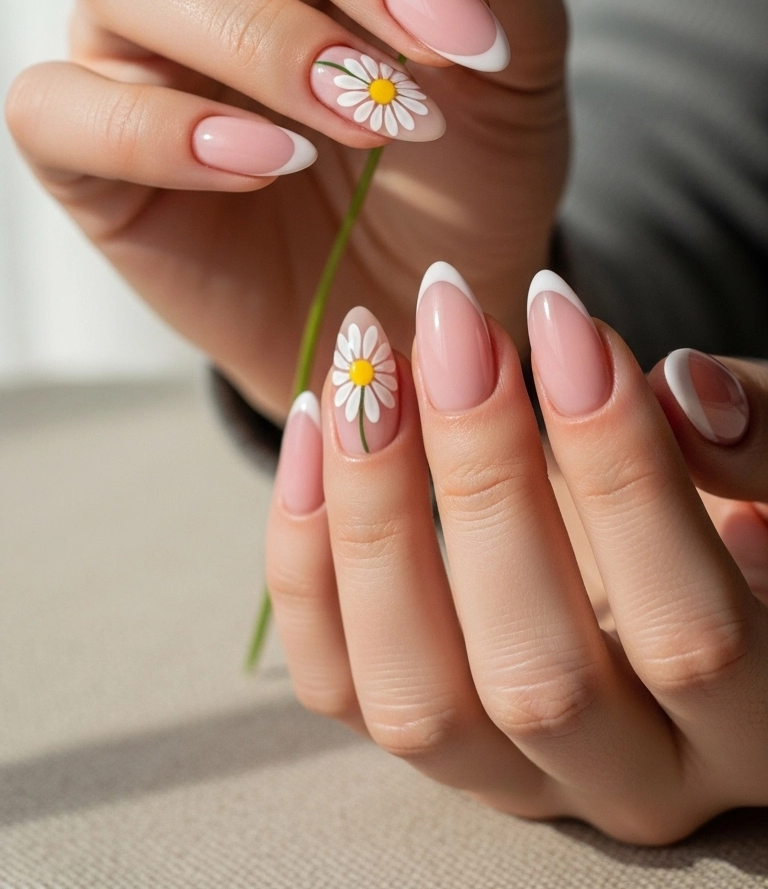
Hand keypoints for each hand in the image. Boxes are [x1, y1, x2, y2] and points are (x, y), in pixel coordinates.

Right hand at [4, 0, 566, 415]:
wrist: (428, 298)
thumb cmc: (464, 167)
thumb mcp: (515, 58)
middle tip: (441, 37)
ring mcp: (137, 37)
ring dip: (266, 41)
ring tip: (371, 119)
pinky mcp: (84, 144)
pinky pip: (61, 105)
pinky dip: (163, 132)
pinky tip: (268, 164)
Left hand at [266, 265, 767, 843]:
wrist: (679, 557)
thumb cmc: (739, 498)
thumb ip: (756, 433)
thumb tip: (682, 394)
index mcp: (756, 723)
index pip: (689, 629)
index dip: (622, 469)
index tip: (562, 316)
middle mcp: (634, 781)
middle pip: (538, 675)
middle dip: (483, 476)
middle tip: (452, 326)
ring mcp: (517, 776)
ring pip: (415, 696)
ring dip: (376, 510)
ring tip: (368, 363)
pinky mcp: (427, 744)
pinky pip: (337, 677)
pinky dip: (305, 550)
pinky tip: (320, 419)